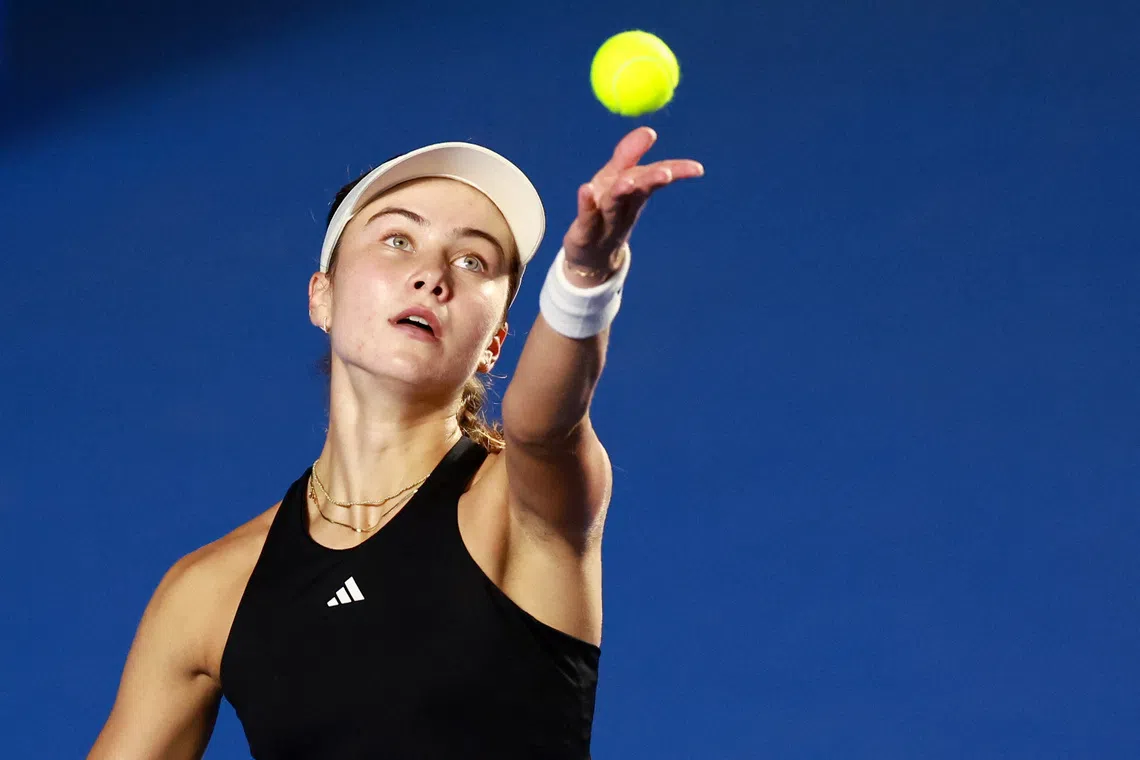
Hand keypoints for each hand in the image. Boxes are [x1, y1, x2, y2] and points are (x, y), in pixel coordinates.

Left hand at [562, 127, 703, 281]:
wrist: (591, 257)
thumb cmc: (605, 212)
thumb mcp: (614, 179)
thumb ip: (628, 155)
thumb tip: (649, 131)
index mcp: (634, 192)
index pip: (657, 177)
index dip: (677, 171)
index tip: (698, 169)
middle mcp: (623, 206)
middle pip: (638, 191)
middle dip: (651, 180)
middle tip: (665, 173)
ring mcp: (604, 221)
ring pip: (614, 205)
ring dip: (621, 193)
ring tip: (627, 182)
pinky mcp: (584, 233)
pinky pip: (586, 218)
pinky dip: (586, 204)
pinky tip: (585, 190)